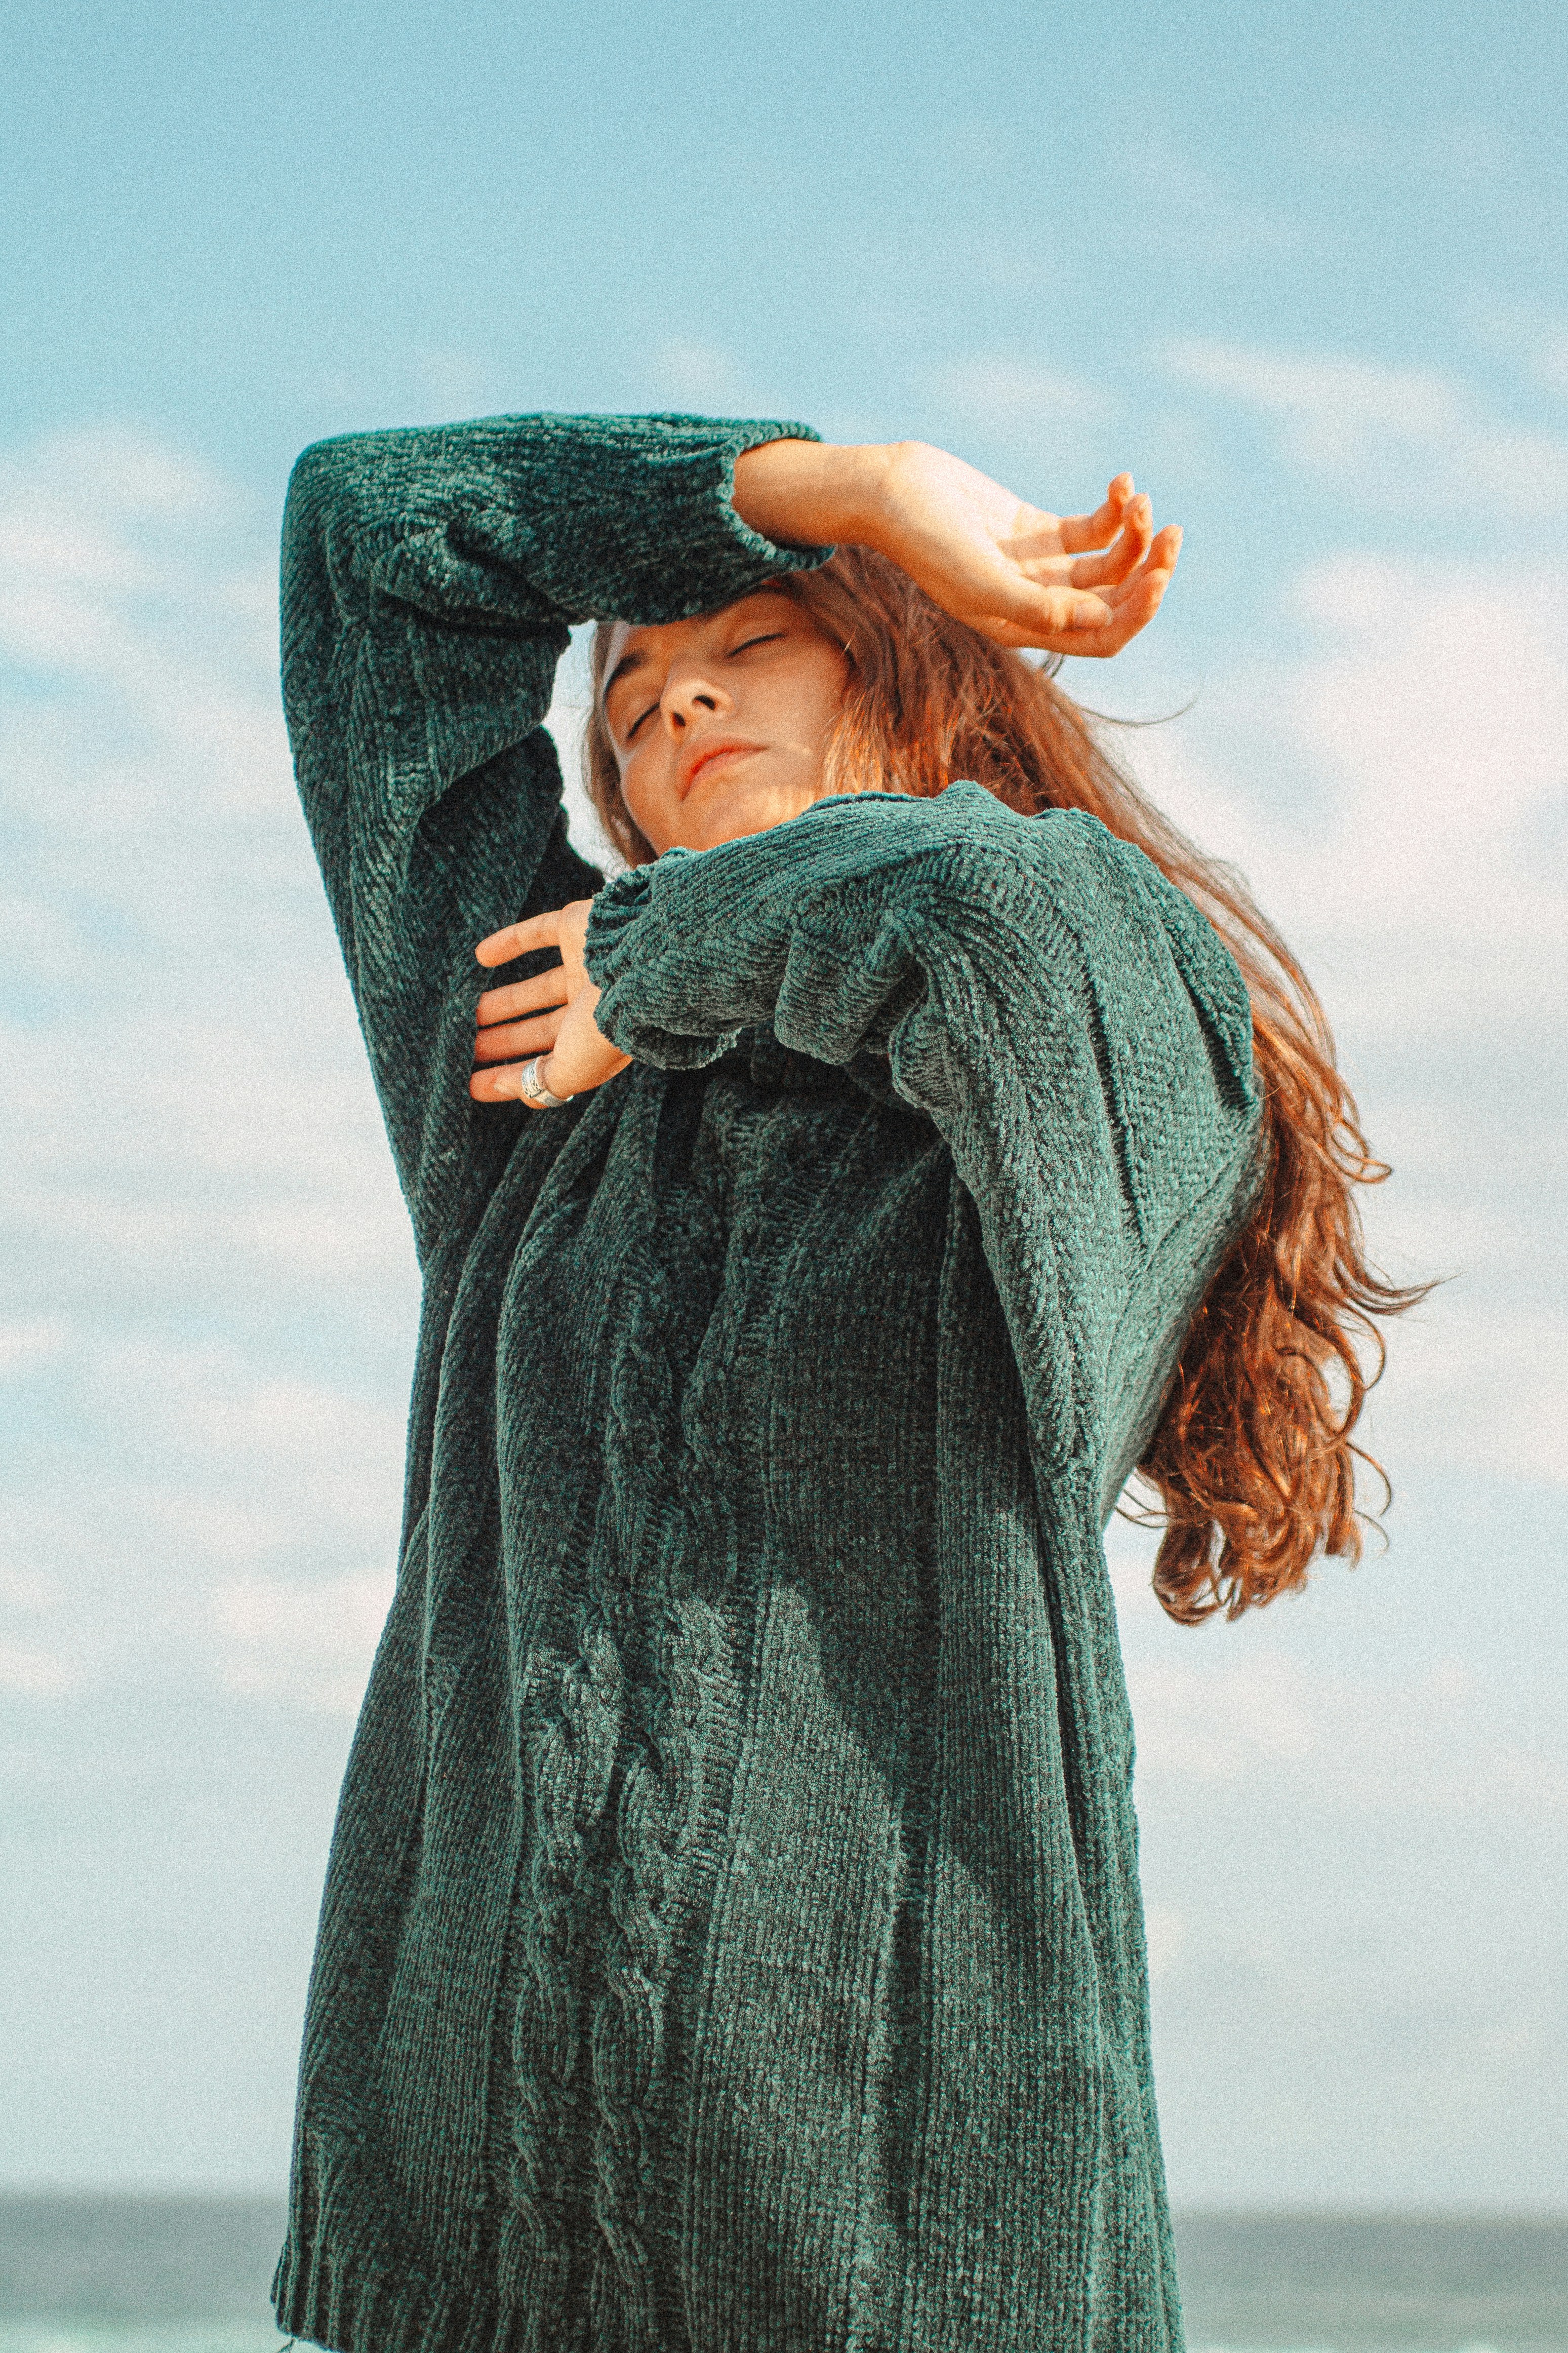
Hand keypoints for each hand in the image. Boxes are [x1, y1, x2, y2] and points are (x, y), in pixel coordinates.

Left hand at [470, 901, 631, 1106]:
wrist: (642, 961)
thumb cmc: (610, 1025)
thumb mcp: (573, 1070)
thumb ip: (539, 1083)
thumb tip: (504, 1087)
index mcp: (596, 1045)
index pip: (545, 1067)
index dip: (508, 1077)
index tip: (471, 1085)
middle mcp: (592, 1008)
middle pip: (537, 1029)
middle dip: (501, 1042)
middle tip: (463, 1049)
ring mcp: (585, 968)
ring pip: (535, 989)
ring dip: (501, 1001)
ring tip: (466, 1012)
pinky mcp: (577, 928)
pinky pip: (536, 933)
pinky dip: (509, 942)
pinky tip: (480, 955)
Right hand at [732, 437, 1180, 657]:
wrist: (889, 490)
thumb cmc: (924, 538)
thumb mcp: (977, 577)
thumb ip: (1034, 605)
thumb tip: (1098, 620)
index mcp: (1023, 628)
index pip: (1100, 637)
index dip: (1136, 613)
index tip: (1157, 574)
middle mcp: (1035, 604)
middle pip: (1113, 604)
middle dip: (1149, 572)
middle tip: (1172, 533)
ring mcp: (1038, 567)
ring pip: (1109, 565)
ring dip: (1134, 534)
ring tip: (1138, 498)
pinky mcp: (1036, 529)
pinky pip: (1092, 530)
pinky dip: (1115, 510)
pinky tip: (1122, 483)